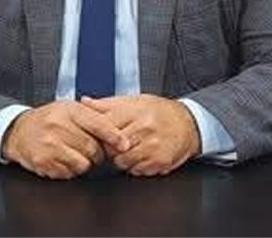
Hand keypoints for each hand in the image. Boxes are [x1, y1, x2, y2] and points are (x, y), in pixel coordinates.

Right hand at [2, 100, 128, 179]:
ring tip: (73, 153)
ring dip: (83, 163)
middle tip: (90, 150)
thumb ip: (92, 116)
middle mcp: (58, 125)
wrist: (18, 130)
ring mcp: (50, 144)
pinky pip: (68, 173)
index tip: (125, 144)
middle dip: (97, 153)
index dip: (114, 136)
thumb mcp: (68, 109)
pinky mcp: (43, 161)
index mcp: (69, 110)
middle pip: (93, 148)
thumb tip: (118, 131)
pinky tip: (61, 159)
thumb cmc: (48, 119)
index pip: (98, 124)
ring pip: (82, 164)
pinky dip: (69, 170)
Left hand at [81, 95, 200, 175]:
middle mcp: (144, 127)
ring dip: (121, 158)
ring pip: (122, 162)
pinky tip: (141, 155)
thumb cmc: (158, 111)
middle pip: (111, 147)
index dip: (97, 133)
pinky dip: (135, 166)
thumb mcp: (133, 101)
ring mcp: (153, 146)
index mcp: (135, 110)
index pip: (104, 126)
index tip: (97, 135)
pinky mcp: (160, 161)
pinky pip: (137, 170)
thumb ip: (107, 104)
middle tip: (113, 144)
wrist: (188, 123)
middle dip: (108, 148)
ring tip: (128, 149)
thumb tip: (83, 102)